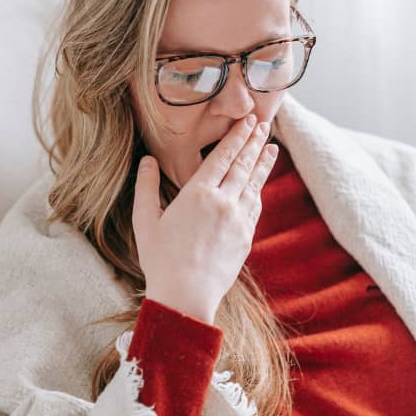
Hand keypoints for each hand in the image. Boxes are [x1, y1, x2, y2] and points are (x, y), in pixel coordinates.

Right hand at [132, 114, 278, 323]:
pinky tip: (259, 184)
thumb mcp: (145, 221)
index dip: (237, 136)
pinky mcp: (246, 238)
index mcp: (196, 194)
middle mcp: (222, 202)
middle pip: (242, 165)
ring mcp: (237, 220)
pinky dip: (258, 191)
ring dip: (263, 163)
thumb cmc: (160, 259)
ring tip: (271, 147)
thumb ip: (146, 187)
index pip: (222, 156)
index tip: (248, 121)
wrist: (186, 295)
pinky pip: (255, 207)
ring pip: (254, 184)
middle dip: (254, 142)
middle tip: (263, 124)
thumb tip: (146, 159)